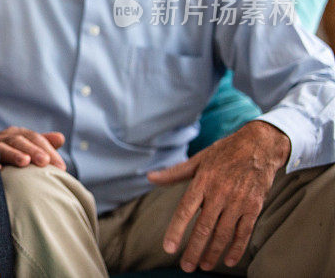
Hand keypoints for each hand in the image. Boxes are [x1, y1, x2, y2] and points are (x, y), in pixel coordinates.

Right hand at [0, 126, 65, 168]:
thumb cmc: (11, 155)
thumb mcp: (28, 148)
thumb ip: (44, 144)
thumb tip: (60, 137)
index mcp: (18, 134)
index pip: (35, 138)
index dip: (48, 150)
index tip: (61, 167)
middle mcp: (5, 137)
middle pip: (20, 141)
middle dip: (33, 150)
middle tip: (44, 162)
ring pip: (4, 147)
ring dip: (14, 153)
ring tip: (25, 161)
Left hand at [147, 121, 290, 272]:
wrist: (260, 145)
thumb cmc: (224, 152)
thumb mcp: (198, 160)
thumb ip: (174, 173)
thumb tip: (150, 178)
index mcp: (202, 181)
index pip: (185, 210)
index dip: (176, 230)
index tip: (168, 248)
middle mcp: (220, 193)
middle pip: (204, 228)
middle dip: (194, 250)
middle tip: (186, 266)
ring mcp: (238, 201)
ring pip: (223, 233)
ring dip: (213, 252)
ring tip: (204, 266)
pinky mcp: (254, 207)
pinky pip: (245, 232)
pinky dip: (237, 248)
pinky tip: (230, 260)